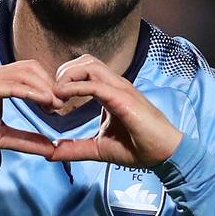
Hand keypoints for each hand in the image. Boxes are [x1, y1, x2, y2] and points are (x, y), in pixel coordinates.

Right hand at [0, 60, 61, 155]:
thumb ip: (25, 140)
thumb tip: (50, 148)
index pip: (31, 74)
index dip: (48, 86)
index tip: (60, 106)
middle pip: (31, 69)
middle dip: (50, 85)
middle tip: (62, 105)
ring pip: (23, 74)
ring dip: (43, 88)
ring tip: (55, 105)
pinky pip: (9, 85)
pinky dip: (29, 91)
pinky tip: (42, 101)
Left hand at [49, 54, 182, 166]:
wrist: (164, 154)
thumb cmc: (138, 148)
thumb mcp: (98, 148)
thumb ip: (74, 148)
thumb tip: (50, 153)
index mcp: (109, 92)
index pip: (83, 71)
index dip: (63, 81)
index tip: (51, 105)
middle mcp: (114, 85)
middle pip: (83, 61)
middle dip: (62, 73)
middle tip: (52, 99)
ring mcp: (120, 89)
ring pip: (88, 64)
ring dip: (67, 77)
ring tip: (57, 99)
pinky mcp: (123, 99)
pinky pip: (95, 85)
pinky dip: (74, 89)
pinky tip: (64, 101)